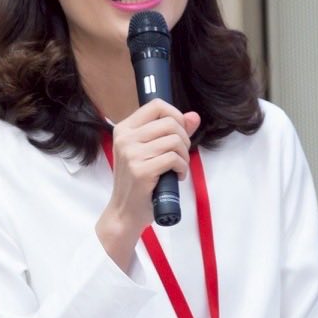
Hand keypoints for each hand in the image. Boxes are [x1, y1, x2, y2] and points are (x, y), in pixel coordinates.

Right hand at [96, 99, 200, 270]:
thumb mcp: (150, 152)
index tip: (180, 132)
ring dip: (184, 156)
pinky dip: (182, 168)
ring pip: (174, 140)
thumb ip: (171, 132)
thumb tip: (193, 116)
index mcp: (124, 129)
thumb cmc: (138, 182)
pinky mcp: (141, 170)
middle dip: (184, 139)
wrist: (125, 212)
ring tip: (178, 167)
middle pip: (170, 123)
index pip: (156, 105)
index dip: (175, 115)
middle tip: (180, 155)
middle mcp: (125, 138)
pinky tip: (176, 176)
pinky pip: (174, 159)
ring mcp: (131, 154)